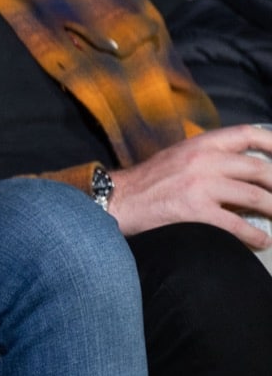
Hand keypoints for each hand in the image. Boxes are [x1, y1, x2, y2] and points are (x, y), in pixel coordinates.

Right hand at [110, 123, 271, 247]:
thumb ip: (207, 158)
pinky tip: (262, 241)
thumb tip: (241, 172)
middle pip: (258, 169)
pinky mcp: (195, 210)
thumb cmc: (147, 182)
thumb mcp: (177, 157)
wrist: (117, 199)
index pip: (245, 134)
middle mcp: (203, 160)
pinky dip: (255, 235)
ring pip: (254, 196)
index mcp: (199, 144)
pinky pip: (236, 224)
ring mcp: (200, 185)